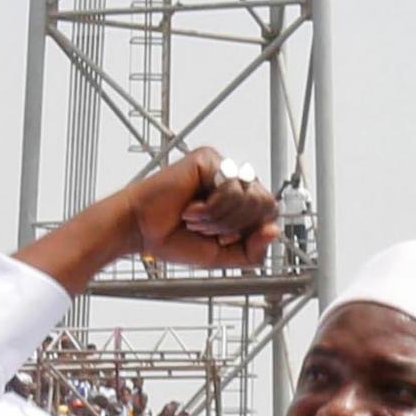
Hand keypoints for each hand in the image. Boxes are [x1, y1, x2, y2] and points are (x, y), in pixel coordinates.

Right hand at [126, 148, 279, 269]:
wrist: (142, 230)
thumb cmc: (174, 238)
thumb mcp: (222, 256)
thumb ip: (252, 250)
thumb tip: (274, 231)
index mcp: (240, 201)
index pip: (269, 214)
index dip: (250, 232)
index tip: (222, 239)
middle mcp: (234, 181)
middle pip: (266, 203)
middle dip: (235, 226)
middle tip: (206, 229)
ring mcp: (222, 167)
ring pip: (250, 196)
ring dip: (220, 219)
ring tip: (195, 218)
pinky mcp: (209, 160)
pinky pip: (230, 186)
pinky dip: (210, 208)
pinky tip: (190, 207)